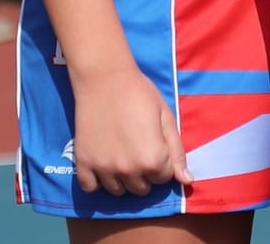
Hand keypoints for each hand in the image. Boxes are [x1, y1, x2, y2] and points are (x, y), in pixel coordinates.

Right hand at [71, 65, 191, 195]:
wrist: (105, 79)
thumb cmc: (140, 94)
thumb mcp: (166, 118)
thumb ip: (176, 152)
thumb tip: (186, 180)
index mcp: (152, 159)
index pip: (164, 178)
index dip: (162, 161)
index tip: (155, 143)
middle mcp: (128, 170)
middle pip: (142, 188)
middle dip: (144, 172)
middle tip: (139, 148)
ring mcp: (103, 169)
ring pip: (119, 191)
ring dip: (123, 178)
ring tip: (122, 153)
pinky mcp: (83, 164)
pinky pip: (91, 188)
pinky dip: (98, 180)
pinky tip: (104, 161)